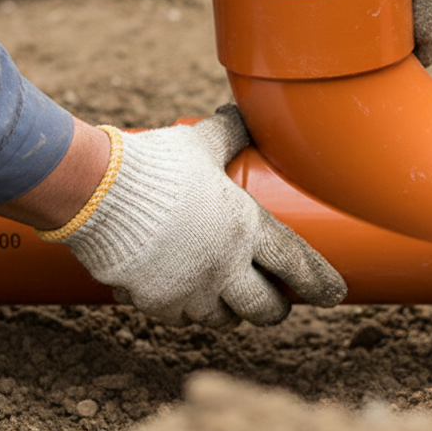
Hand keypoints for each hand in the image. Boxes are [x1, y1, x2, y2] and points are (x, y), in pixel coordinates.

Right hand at [38, 105, 345, 326]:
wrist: (96, 193)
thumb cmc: (155, 164)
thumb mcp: (200, 143)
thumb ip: (227, 133)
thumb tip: (243, 112)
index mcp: (246, 229)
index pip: (297, 265)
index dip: (319, 283)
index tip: (335, 295)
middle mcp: (225, 267)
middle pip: (264, 308)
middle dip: (274, 308)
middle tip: (274, 301)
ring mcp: (190, 290)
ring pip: (222, 318)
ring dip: (229, 310)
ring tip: (226, 297)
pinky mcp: (156, 303)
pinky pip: (178, 317)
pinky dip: (183, 309)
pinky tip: (181, 295)